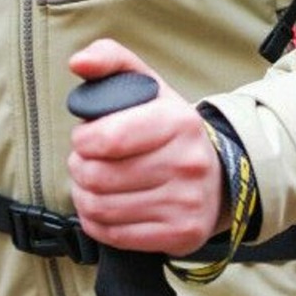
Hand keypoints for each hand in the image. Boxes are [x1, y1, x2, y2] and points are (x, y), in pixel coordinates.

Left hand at [66, 39, 227, 255]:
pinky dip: (97, 223)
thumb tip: (78, 62)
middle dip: (79, 168)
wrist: (217, 176)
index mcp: (179, 121)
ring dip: (84, 196)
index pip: (108, 138)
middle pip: (98, 176)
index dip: (83, 140)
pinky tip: (105, 208)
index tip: (86, 138)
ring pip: (101, 208)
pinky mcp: (180, 234)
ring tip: (92, 184)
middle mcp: (188, 164)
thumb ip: (111, 59)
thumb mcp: (147, 85)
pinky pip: (114, 236)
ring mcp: (186, 203)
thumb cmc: (169, 129)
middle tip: (87, 163)